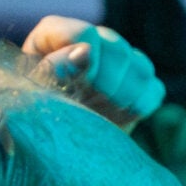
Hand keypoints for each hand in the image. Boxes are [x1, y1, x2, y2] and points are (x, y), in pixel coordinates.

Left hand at [21, 15, 165, 127]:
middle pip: (118, 50)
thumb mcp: (33, 96)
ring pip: (141, 67)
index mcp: (54, 36)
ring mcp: (114, 63)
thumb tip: (87, 50)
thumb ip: (55, 70)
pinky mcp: (135, 86)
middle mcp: (88, 42)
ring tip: (100, 116)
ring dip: (124, 98)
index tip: (77, 92)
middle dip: (107, 86)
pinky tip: (119, 118)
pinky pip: (154, 89)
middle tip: (89, 109)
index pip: (85, 35)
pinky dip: (140, 106)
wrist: (52, 149)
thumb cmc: (31, 120)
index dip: (87, 65)